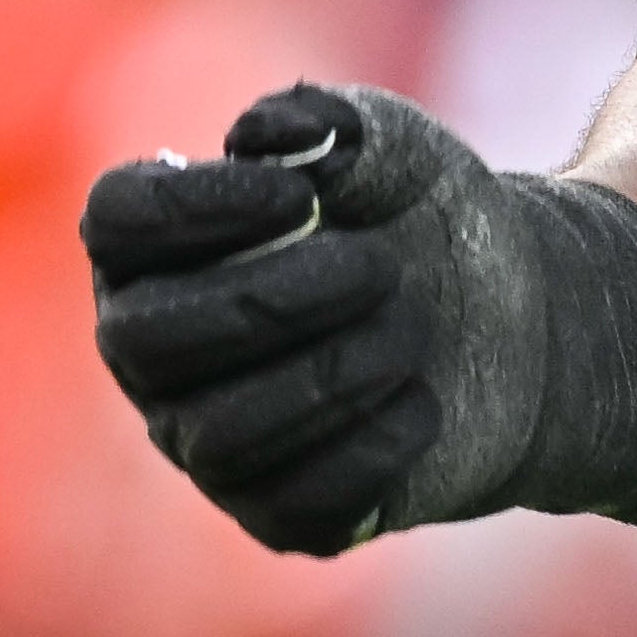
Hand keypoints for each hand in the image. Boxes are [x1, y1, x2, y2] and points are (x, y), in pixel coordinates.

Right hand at [82, 80, 636, 554]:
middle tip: (380, 269)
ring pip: (218, 436)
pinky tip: (423, 404)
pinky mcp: (278, 514)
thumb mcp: (400, 149)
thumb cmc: (425, 216)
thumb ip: (334, 122)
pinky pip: (288, 507)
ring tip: (412, 330)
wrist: (520, 317)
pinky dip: (365, 451)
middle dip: (266, 303)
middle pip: (147, 340)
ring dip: (328, 378)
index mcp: (161, 246)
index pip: (116, 221)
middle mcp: (159, 352)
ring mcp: (209, 442)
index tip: (298, 194)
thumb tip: (260, 134)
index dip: (192, 207)